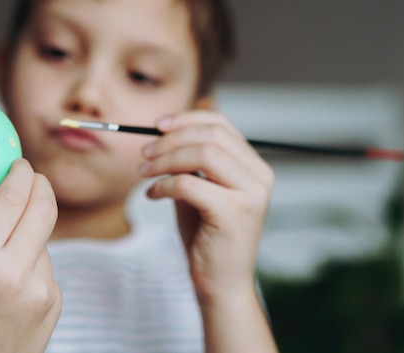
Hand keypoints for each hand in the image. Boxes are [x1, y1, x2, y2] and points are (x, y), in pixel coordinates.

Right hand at [0, 158, 61, 352]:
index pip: (12, 196)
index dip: (20, 171)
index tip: (17, 164)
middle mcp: (13, 272)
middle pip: (43, 205)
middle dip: (39, 184)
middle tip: (29, 179)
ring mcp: (40, 287)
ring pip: (44, 235)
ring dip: (31, 227)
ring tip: (5, 251)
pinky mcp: (55, 299)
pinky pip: (47, 262)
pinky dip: (34, 257)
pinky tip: (14, 281)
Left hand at [140, 110, 274, 300]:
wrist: (220, 284)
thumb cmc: (207, 237)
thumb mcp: (200, 190)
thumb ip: (190, 162)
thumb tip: (163, 132)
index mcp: (254, 167)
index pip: (221, 124)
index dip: (186, 119)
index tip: (157, 125)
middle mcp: (259, 177)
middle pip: (211, 135)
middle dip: (170, 139)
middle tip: (144, 153)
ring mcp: (251, 195)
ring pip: (202, 154)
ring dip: (164, 159)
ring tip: (144, 173)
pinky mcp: (234, 213)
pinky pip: (189, 184)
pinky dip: (163, 185)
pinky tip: (153, 195)